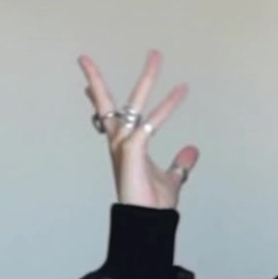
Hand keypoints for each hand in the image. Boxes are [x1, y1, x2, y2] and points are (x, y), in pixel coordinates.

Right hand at [77, 49, 198, 209]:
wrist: (148, 223)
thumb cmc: (152, 204)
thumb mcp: (172, 179)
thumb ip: (180, 164)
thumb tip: (192, 150)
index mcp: (124, 147)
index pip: (108, 117)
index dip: (97, 99)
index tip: (86, 84)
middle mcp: (120, 143)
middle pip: (108, 103)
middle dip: (99, 78)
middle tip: (98, 60)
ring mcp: (124, 145)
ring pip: (132, 104)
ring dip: (146, 78)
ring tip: (155, 55)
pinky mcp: (133, 151)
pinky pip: (150, 122)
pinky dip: (166, 107)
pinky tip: (180, 91)